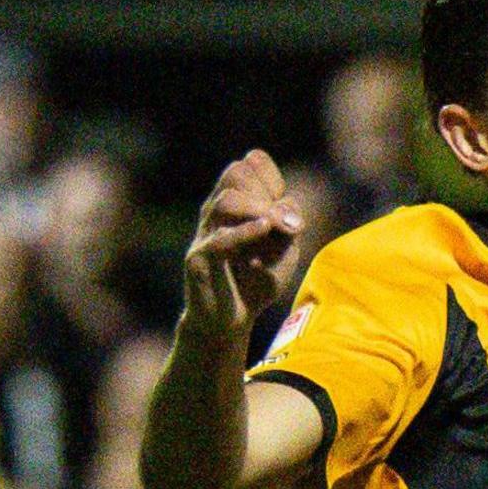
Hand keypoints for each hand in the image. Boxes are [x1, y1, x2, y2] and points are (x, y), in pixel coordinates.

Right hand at [183, 150, 310, 342]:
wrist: (229, 322)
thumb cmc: (256, 282)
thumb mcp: (283, 250)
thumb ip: (288, 225)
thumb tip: (288, 205)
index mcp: (234, 206)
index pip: (245, 166)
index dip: (269, 176)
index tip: (282, 200)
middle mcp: (216, 213)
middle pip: (234, 174)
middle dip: (265, 190)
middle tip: (285, 220)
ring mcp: (205, 234)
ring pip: (225, 201)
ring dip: (257, 208)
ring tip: (275, 224)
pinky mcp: (198, 261)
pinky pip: (219, 240)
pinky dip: (245, 232)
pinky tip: (265, 229)